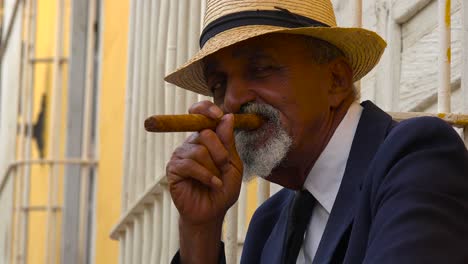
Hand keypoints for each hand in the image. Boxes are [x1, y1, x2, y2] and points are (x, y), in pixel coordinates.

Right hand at [167, 100, 242, 224]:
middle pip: (205, 133)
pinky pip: (190, 165)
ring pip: (199, 151)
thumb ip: (228, 141)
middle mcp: (191, 143)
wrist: (212, 212)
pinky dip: (206, 175)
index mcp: (205, 137)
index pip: (200, 113)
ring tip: (217, 180)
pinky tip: (212, 184)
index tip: (218, 115)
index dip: (207, 109)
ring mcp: (180, 155)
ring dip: (214, 168)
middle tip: (224, 166)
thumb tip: (227, 116)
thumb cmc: (223, 188)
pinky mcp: (173, 169)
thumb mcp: (233, 163)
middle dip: (220, 152)